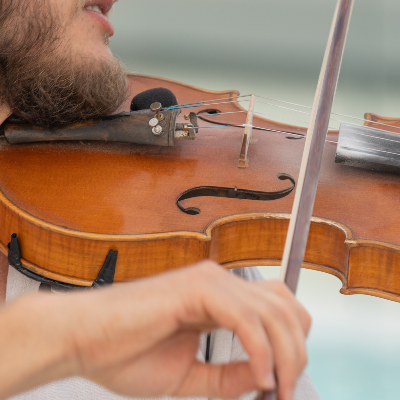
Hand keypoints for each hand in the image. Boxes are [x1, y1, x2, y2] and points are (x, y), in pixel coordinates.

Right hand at [66, 262, 310, 399]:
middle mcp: (219, 282)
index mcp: (218, 298)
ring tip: (275, 389)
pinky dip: (259, 350)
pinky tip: (258, 377)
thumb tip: (265, 377)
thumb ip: (229, 376)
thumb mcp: (191, 377)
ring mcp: (209, 281)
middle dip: (296, 351)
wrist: (84, 339)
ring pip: (272, 310)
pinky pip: (245, 317)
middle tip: (284, 391)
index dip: (292, 343)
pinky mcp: (196, 287)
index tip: (283, 384)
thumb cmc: (126, 354)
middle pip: (284, 307)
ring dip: (284, 353)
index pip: (277, 307)